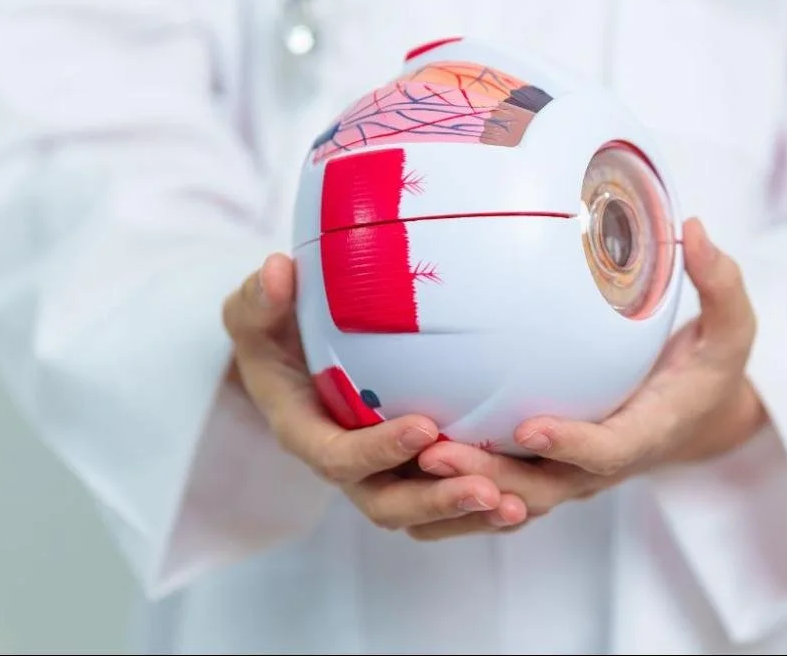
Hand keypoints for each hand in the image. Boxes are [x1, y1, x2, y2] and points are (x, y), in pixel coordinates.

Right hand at [222, 253, 504, 530]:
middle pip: (387, 504)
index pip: (338, 458)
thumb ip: (262, 298)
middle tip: (487, 490)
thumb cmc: (276, 329)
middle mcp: (347, 465)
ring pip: (424, 514)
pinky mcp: (414, 472)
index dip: (379, 451)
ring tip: (517, 505)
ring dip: (469, 516)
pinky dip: (485, 509)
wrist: (293, 354)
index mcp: (307, 434)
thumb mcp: (257, 311)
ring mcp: (383, 473)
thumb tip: (278, 271)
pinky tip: (530, 497)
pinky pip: (448, 504)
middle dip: (436, 502)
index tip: (425, 427)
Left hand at [405, 217, 766, 540]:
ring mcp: (567, 475)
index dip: (571, 445)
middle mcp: (600, 466)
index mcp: (646, 433)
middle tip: (438, 455)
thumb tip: (697, 230)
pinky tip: (400, 460)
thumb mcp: (733, 331)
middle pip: (541, 489)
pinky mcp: (542, 470)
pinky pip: (495, 489)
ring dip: (460, 489)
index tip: (530, 426)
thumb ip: (721, 284)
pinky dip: (454, 489)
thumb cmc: (710, 371)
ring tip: (407, 459)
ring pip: (508, 497)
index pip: (607, 451)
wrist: (696, 421)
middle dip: (489, 479)